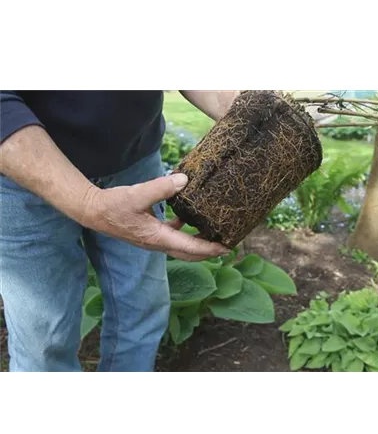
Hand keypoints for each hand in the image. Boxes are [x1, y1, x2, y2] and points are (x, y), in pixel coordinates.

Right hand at [83, 173, 229, 260]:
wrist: (93, 212)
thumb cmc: (113, 205)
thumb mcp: (138, 195)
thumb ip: (162, 188)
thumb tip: (185, 180)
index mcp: (158, 237)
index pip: (190, 247)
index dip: (210, 248)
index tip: (227, 247)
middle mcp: (158, 243)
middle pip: (189, 253)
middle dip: (209, 252)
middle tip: (227, 246)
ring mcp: (154, 240)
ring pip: (182, 247)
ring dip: (198, 243)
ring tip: (214, 235)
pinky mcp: (150, 233)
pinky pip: (173, 236)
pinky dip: (184, 231)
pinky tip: (189, 218)